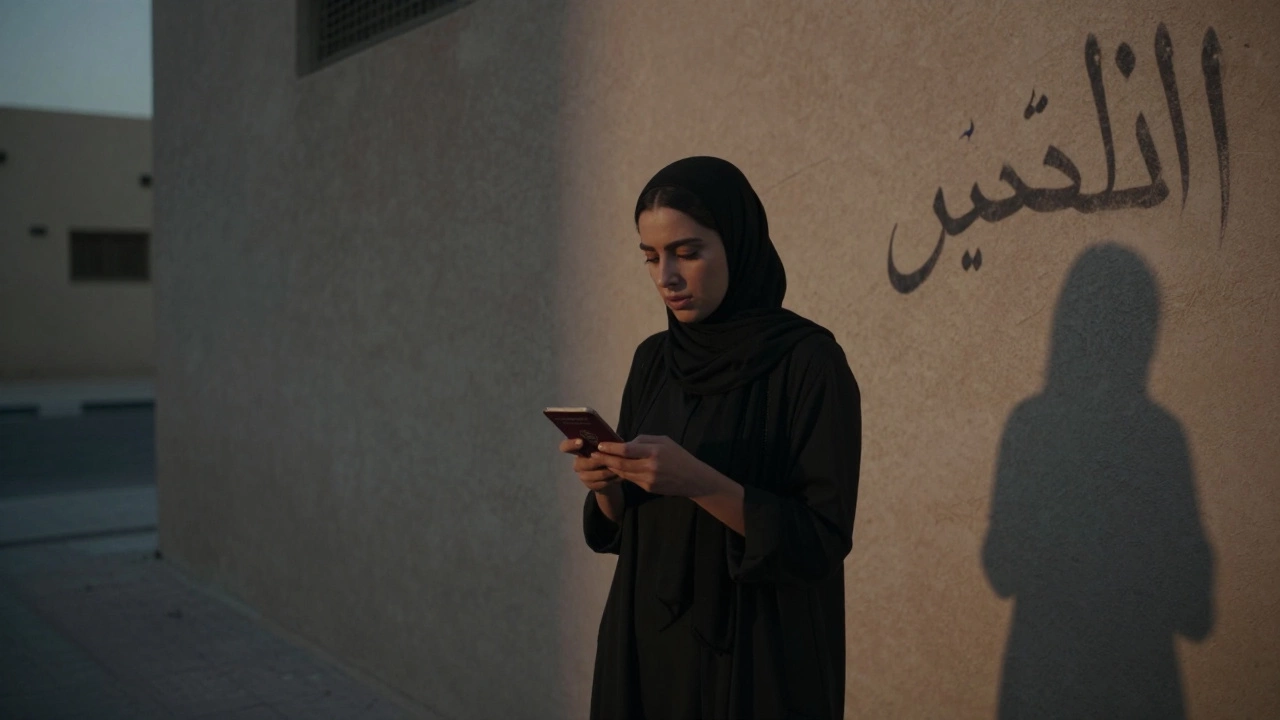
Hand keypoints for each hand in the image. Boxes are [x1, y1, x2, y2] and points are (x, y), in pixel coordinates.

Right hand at [559, 438, 618, 491]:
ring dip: (609, 471)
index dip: (570, 444)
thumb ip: (605, 440)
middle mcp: (577, 463)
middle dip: (598, 461)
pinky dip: (612, 479)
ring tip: (619, 468)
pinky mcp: (590, 485)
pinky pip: (601, 483)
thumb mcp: (608, 445)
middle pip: (581, 464)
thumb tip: (608, 437)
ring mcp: (582, 475)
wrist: (612, 474)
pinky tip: (618, 476)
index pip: (565, 446)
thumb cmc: (609, 454)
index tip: (581, 442)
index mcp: (579, 450)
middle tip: (610, 459)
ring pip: (595, 474)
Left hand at [594, 435, 714, 497]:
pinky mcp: (648, 488)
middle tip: (593, 454)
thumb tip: (625, 443)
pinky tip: (615, 468)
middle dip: (605, 459)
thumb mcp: (664, 441)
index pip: (627, 450)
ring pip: (623, 473)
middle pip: (621, 464)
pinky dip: (622, 473)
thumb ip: (644, 440)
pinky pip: (631, 479)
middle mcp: (650, 467)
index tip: (600, 445)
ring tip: (601, 460)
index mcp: (654, 452)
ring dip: (611, 467)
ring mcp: (648, 480)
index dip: (611, 448)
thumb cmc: (678, 456)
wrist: (692, 479)